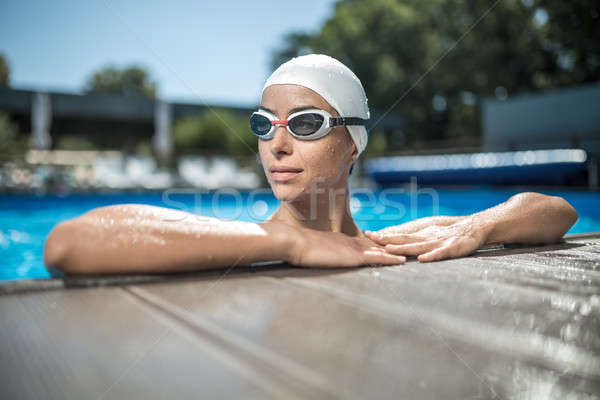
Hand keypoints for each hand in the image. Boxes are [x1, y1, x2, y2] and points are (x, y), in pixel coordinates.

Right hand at [288, 227, 405, 267]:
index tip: (392, 244)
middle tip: (411, 246)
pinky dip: (390, 258)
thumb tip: (317, 255)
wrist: (294, 242)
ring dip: (397, 251)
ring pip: (381, 249)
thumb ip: (319, 251)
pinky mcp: (353, 256)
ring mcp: (353, 248)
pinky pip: (376, 257)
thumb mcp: (312, 249)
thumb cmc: (297, 247)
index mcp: (342, 240)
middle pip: (378, 243)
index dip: (379, 244)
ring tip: (414, 252)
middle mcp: (351, 241)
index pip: (365, 242)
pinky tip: (402, 261)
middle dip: (394, 245)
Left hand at [364, 215, 490, 261]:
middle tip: (372, 238)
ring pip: (419, 245)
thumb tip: (394, 239)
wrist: (474, 228)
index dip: (384, 235)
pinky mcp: (453, 248)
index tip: (367, 234)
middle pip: (404, 238)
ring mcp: (439, 242)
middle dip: (387, 239)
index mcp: (421, 235)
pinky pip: (441, 253)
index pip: (399, 235)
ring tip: (390, 249)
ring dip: (403, 248)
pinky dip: (432, 255)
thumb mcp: (430, 234)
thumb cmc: (450, 233)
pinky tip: (423, 259)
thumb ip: (414, 238)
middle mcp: (427, 237)